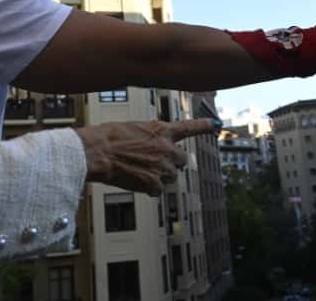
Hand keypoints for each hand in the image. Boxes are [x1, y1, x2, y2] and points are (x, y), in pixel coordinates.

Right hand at [74, 119, 214, 196]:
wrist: (98, 151)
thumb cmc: (109, 137)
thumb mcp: (134, 128)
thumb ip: (150, 136)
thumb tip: (154, 145)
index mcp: (161, 130)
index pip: (189, 127)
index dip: (204, 126)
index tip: (216, 124)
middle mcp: (166, 148)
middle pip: (183, 160)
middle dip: (173, 162)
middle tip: (156, 162)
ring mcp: (162, 166)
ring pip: (171, 176)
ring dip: (160, 176)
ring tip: (140, 170)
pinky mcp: (155, 183)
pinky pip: (158, 190)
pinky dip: (149, 188)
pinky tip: (135, 180)